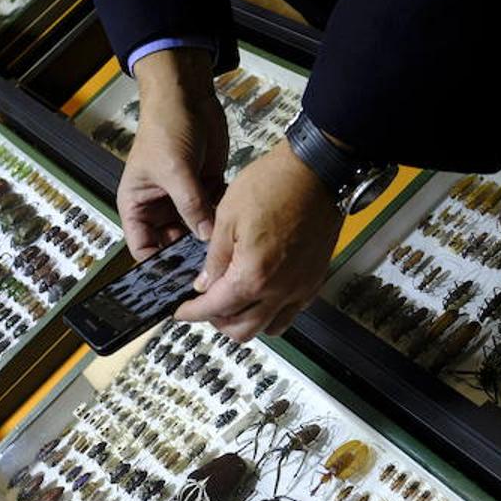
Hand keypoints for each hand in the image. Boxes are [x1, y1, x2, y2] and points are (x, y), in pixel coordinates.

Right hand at [120, 49, 228, 259]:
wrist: (187, 95)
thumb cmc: (166, 126)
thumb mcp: (175, 170)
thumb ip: (191, 206)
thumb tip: (207, 238)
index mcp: (137, 206)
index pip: (143, 249)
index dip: (158, 266)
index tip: (179, 280)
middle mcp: (158, 208)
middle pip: (172, 245)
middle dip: (189, 256)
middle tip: (211, 270)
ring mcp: (183, 200)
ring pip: (196, 232)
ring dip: (210, 239)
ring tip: (226, 253)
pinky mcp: (205, 190)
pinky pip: (214, 215)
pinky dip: (223, 220)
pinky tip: (234, 225)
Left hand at [175, 140, 342, 340]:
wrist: (318, 171)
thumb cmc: (275, 184)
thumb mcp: (227, 216)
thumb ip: (215, 258)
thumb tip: (205, 283)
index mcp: (253, 275)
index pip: (216, 308)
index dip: (193, 312)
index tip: (183, 311)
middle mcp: (280, 290)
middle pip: (242, 330)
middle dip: (218, 322)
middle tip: (204, 306)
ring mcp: (301, 288)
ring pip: (269, 328)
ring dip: (246, 322)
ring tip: (232, 303)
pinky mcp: (315, 279)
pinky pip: (291, 313)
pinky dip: (271, 313)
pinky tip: (260, 296)